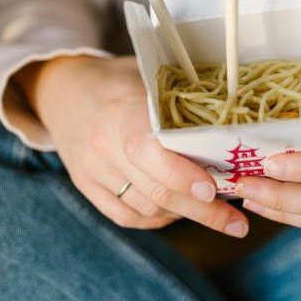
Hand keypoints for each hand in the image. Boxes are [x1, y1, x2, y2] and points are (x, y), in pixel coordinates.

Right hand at [15, 56, 248, 236]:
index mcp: (122, 112)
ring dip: (184, 214)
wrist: (63, 92)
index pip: (151, 152)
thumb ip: (179, 101)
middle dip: (202, 211)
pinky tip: (179, 212)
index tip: (216, 190)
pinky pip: (127, 216)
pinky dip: (158, 219)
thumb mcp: (146, 77)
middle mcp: (103, 146)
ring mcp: (92, 170)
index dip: (184, 175)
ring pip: (145, 208)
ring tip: (215, 212)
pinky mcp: (86, 187)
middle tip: (237, 223)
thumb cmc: (117, 81)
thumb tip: (230, 124)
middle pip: (156, 190)